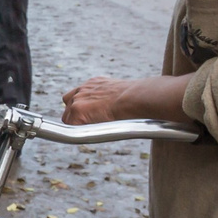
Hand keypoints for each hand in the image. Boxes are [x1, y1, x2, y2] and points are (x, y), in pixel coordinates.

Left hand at [62, 75, 191, 123]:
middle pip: (69, 104)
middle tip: (90, 125)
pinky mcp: (77, 110)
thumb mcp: (127, 93)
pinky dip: (75, 132)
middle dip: (76, 115)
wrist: (138, 97)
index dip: (83, 108)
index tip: (92, 115)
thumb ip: (122, 98)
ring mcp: (78, 99)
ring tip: (90, 131)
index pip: (79, 95)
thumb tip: (151, 103)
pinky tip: (88, 134)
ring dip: (75, 124)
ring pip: (67, 116)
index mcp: (96, 83)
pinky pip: (68, 126)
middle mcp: (84, 88)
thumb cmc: (140, 97)